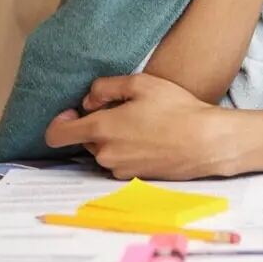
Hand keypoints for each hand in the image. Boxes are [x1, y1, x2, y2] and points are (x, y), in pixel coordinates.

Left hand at [43, 74, 223, 179]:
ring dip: (114, 138)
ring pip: (104, 150)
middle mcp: (105, 153)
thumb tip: (89, 101)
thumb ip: (105, 87)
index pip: (57, 134)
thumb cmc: (177, 110)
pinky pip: (120, 161)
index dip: (60, 121)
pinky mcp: (134, 178)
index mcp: (101, 129)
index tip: (76, 111)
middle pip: (84, 139)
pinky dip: (128, 150)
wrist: (206, 142)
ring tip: (144, 125)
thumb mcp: (141, 83)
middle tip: (126, 110)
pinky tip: (151, 140)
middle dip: (97, 125)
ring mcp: (120, 169)